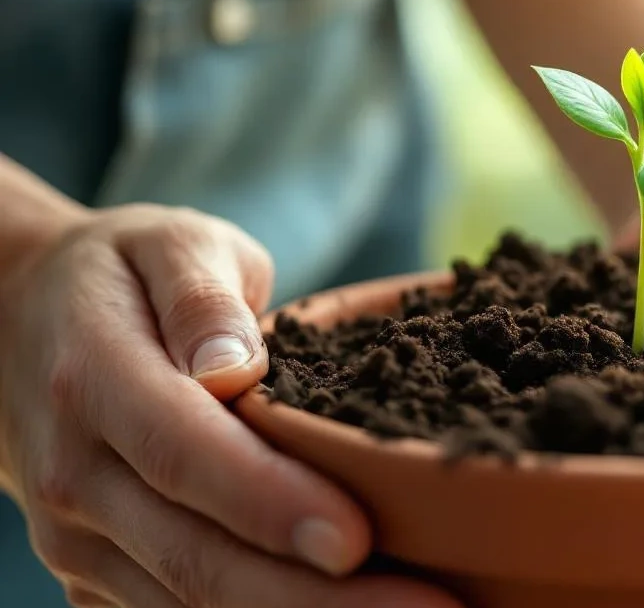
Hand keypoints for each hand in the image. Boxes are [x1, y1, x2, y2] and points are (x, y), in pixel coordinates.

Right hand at [0, 204, 459, 607]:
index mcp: (95, 378)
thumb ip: (204, 297)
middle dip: (315, 599)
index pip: (183, 453)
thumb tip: (236, 367)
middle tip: (430, 607)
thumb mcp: (171, 244)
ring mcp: (78, 536)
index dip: (269, 503)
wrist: (21, 325)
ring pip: (190, 605)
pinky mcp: (93, 573)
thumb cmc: (129, 276)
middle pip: (195, 557)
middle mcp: (76, 473)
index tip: (355, 538)